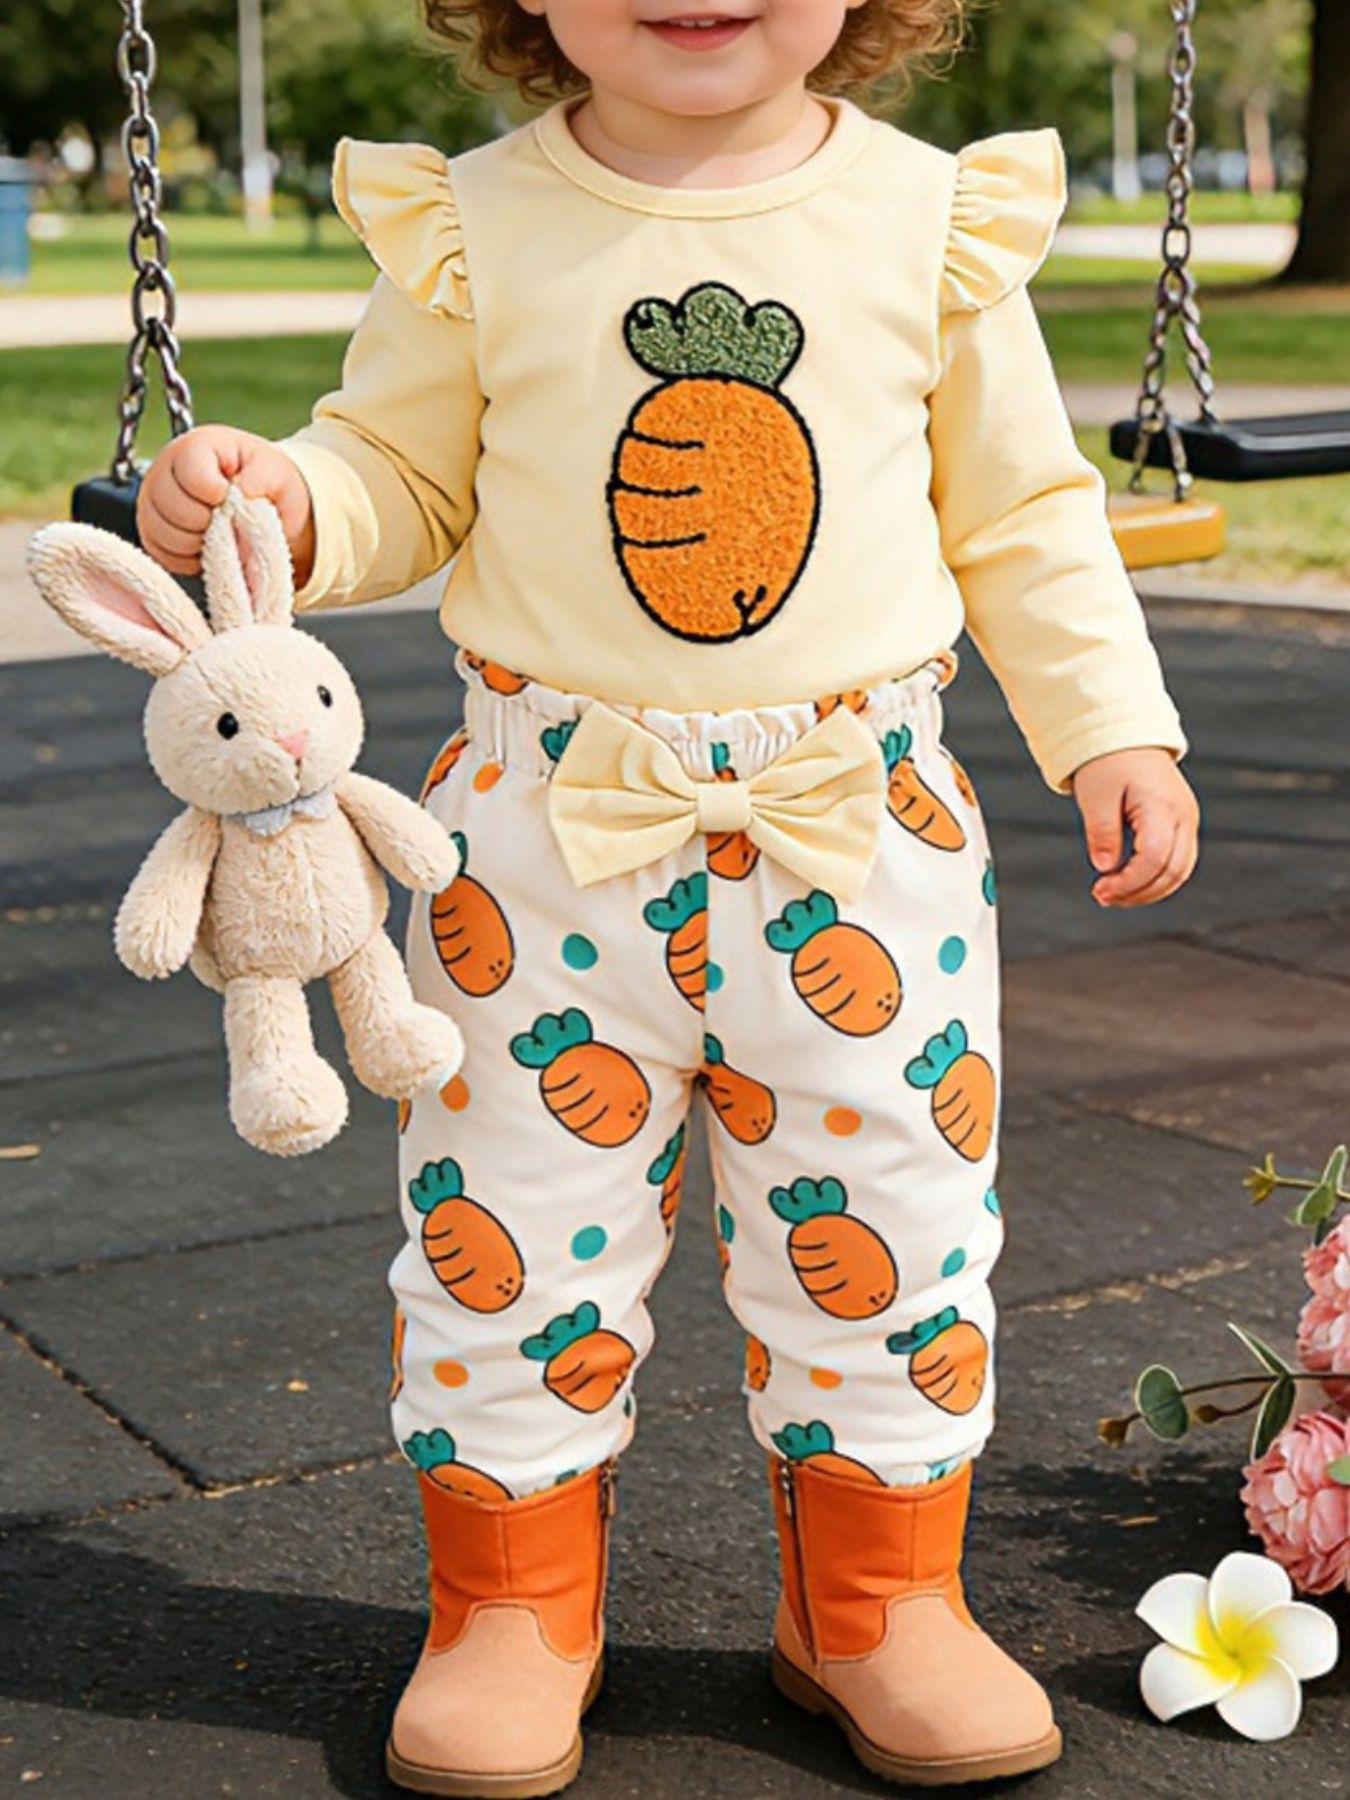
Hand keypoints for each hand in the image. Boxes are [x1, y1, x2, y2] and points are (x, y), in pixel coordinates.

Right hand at [136, 425, 315, 587]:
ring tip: (218, 533)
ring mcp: (151, 501)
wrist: (262, 503)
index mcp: (194, 447)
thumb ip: (261, 478)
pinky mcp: (150, 532)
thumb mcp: (276, 472)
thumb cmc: (266, 482)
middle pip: (173, 507)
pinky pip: (160, 554)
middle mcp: (164, 470)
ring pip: (162, 533)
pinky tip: (205, 547)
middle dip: (206, 521)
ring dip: (196, 543)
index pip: (192, 475)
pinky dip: (186, 558)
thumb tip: (242, 493)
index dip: (217, 494)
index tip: (232, 497)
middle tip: (227, 519)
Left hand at [1072, 747, 1199, 907]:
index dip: (1128, 882)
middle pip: (1172, 872)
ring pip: (1180, 872)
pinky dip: (1156, 879)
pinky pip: (1178, 863)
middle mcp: (1184, 816)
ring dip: (1149, 892)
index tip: (1100, 888)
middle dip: (1138, 893)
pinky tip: (1130, 885)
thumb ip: (1102, 832)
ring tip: (1115, 896)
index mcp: (1162, 805)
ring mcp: (1188, 821)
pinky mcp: (1183, 826)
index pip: (1154, 858)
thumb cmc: (1109, 762)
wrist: (1127, 738)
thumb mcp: (1096, 795)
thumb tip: (1104, 867)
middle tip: (1104, 897)